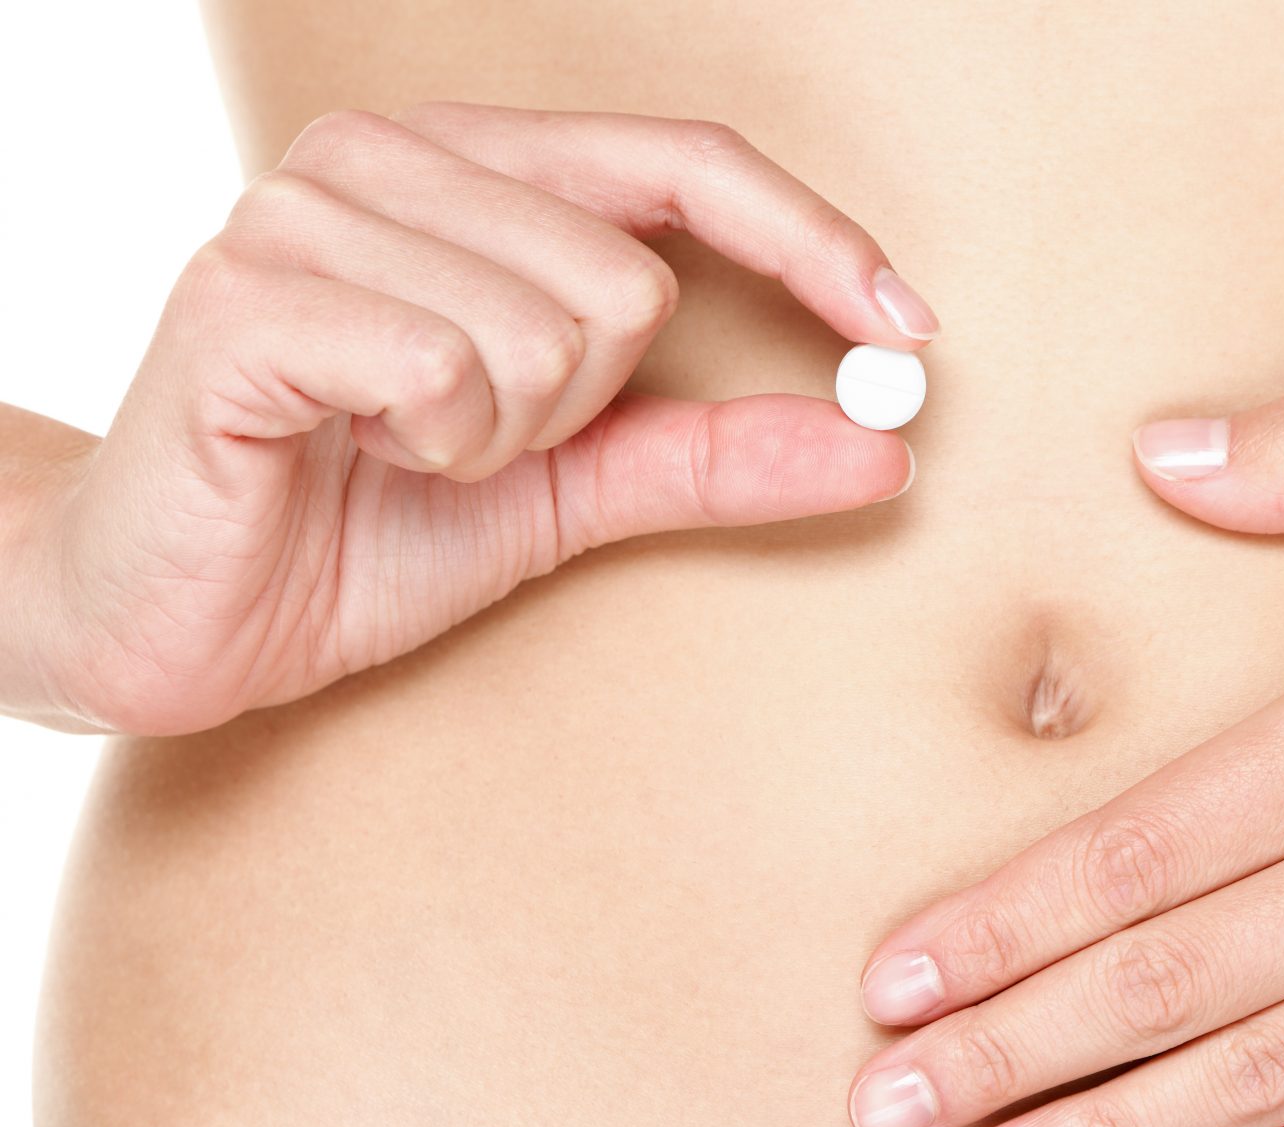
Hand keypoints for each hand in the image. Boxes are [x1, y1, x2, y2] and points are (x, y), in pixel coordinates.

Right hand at [9, 103, 933, 733]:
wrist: (180, 616)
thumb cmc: (362, 529)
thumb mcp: (570, 490)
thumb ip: (714, 454)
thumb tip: (883, 442)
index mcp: (471, 172)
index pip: (684, 162)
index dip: (810, 239)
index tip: (909, 332)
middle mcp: (387, 158)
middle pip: (629, 276)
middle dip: (579, 408)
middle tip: (471, 445)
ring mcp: (309, 211)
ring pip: (554, 326)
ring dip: (502, 437)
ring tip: (403, 450)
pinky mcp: (250, 293)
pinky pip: (451, 366)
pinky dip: (435, 446)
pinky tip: (354, 451)